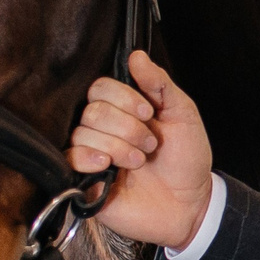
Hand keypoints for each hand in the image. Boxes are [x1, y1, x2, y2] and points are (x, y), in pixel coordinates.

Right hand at [67, 50, 213, 249]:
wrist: (190, 204)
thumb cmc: (186, 160)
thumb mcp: (182, 114)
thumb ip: (160, 84)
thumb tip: (136, 55)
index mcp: (123, 110)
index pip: (100, 87)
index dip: (124, 98)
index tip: (148, 113)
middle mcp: (103, 129)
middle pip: (92, 110)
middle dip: (127, 127)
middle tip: (150, 144)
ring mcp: (92, 154)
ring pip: (83, 133)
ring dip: (118, 146)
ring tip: (140, 161)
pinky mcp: (84, 179)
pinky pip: (70, 158)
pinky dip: (90, 157)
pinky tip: (108, 166)